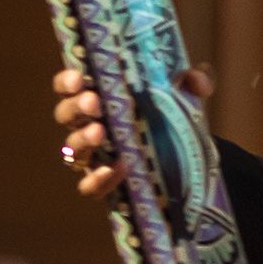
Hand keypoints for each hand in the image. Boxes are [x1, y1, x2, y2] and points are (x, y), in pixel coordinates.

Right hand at [54, 63, 214, 202]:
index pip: (70, 85)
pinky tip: (117, 168)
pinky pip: (89, 186)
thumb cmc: (170, 117)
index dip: (67, 81)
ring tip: (99, 133)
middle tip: (94, 103)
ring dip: (82, 140)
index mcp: (99, 97)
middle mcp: (89, 124)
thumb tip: (197, 79)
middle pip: (65, 115)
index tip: (80, 77)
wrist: (184, 158)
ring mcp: (93, 156)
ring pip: (72, 150)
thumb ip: (195, 82)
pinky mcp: (103, 183)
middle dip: (76, 107)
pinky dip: (98, 179)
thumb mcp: (186, 96)